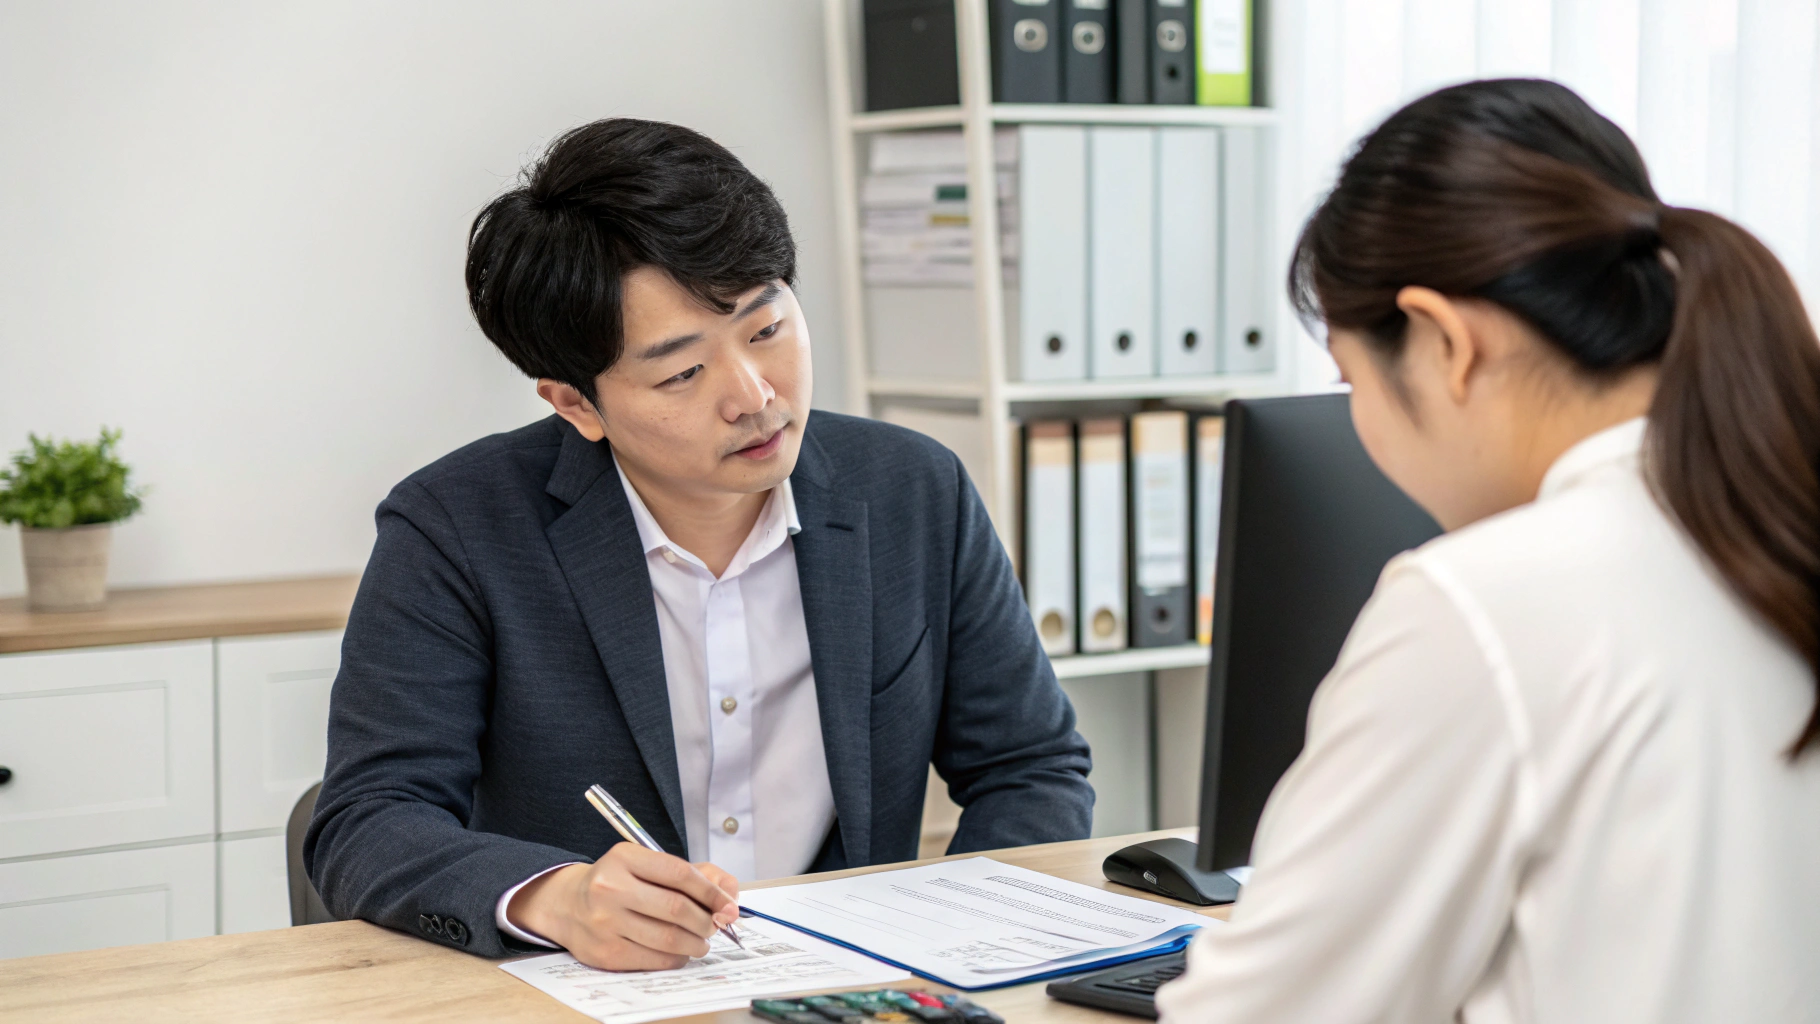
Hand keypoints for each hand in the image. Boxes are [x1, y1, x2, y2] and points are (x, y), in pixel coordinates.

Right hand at [508, 843, 740, 969]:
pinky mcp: (605, 952)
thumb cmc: (618, 882)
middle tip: (716, 925)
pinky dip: (677, 958)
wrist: (568, 904)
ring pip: (668, 939)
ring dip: (696, 942)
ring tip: (702, 940)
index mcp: (625, 858)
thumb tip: (730, 896)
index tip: (728, 905)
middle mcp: (611, 888)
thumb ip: (693, 874)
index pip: (680, 874)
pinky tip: (680, 952)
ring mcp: (605, 922)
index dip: (711, 892)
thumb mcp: (647, 864)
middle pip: (676, 909)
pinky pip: (654, 959)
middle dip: (707, 921)